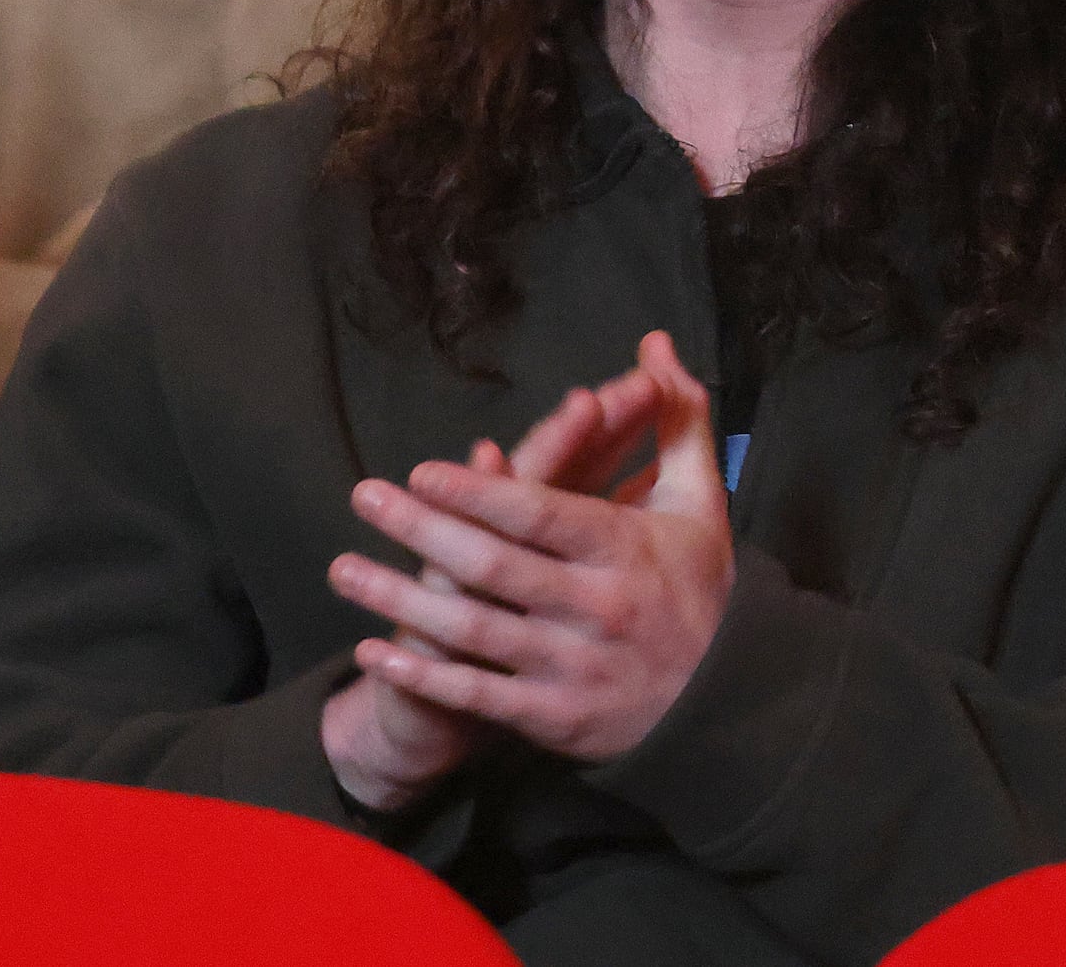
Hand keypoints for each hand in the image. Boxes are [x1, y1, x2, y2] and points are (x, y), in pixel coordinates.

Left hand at [332, 331, 738, 771]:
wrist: (723, 708)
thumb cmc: (699, 589)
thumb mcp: (698, 503)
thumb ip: (677, 421)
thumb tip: (655, 346)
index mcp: (625, 551)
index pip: (542, 515)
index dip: (481, 493)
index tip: (422, 470)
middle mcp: (596, 608)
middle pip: (494, 568)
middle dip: (422, 530)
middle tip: (363, 495)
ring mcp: (572, 668)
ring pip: (473, 632)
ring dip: (400, 599)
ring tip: (342, 568)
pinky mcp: (555, 718)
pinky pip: (477, 696)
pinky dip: (422, 673)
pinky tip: (374, 649)